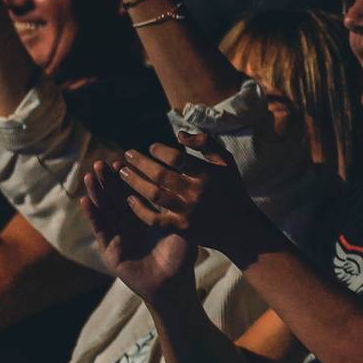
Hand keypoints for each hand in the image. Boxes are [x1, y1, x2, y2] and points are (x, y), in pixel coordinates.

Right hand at [80, 159, 196, 296]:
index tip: (120, 160)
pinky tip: (85, 200)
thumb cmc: (181, 257)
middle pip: (116, 198)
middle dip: (108, 181)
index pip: (133, 192)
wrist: (172, 286)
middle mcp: (131, 224)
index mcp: (146, 217)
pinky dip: (92, 215)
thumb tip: (183, 180)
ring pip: (105, 210)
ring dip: (97, 193)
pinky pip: (100, 230)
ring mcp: (119, 236)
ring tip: (90, 176)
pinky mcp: (110, 250)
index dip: (126, 178)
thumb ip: (177, 206)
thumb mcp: (181, 227)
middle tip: (101, 163)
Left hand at [112, 134, 272, 257]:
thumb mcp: (226, 162)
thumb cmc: (231, 190)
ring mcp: (187, 212)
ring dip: (134, 182)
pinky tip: (129, 199)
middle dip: (140, 163)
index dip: (160, 151)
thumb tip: (179, 134)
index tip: (151, 147)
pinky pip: (154, 219)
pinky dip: (139, 209)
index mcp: (207, 174)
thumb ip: (206, 143)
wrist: (241, 227)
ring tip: (122, 172)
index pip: (177, 158)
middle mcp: (196, 193)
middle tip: (127, 155)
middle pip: (160, 175)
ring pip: (153, 194)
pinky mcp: (181, 228)